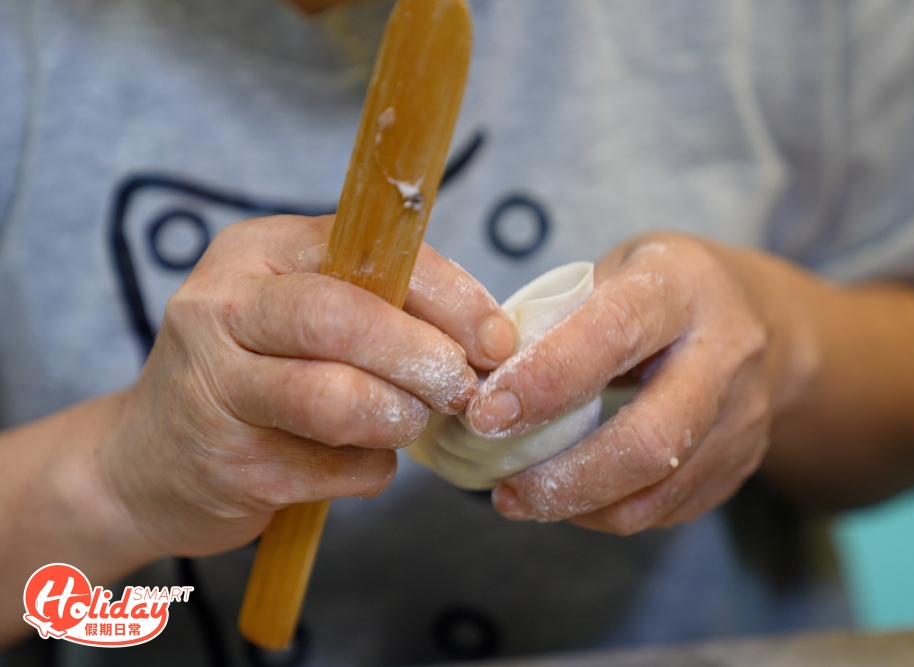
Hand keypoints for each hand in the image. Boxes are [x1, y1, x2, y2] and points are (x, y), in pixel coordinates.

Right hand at [100, 214, 515, 557]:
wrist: (147, 460)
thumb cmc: (253, 374)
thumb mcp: (299, 309)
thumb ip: (380, 303)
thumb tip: (487, 337)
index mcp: (257, 250)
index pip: (368, 253)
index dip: (449, 297)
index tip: (494, 338)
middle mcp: (222, 307)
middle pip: (345, 320)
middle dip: (425, 359)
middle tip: (461, 388)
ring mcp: (215, 389)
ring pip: (338, 400)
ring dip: (400, 418)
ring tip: (408, 422)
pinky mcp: (229, 465)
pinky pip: (337, 468)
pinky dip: (372, 469)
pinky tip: (357, 460)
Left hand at [465, 233, 813, 534]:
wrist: (762, 316)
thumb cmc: (661, 290)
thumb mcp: (611, 271)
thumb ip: (557, 319)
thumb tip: (483, 380)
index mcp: (681, 285)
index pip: (613, 334)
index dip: (546, 380)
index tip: (487, 414)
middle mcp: (725, 351)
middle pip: (650, 439)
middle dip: (567, 477)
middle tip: (506, 490)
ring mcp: (742, 416)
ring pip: (659, 490)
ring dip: (579, 506)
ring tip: (521, 499)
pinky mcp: (740, 463)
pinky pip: (668, 509)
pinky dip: (607, 511)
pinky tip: (570, 496)